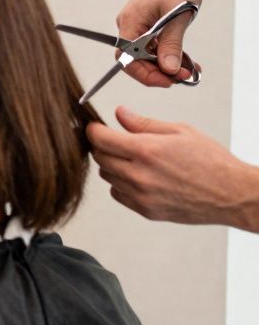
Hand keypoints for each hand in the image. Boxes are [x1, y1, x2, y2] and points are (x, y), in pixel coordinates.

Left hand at [87, 107, 258, 229]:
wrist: (231, 194)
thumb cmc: (211, 161)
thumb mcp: (180, 131)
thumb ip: (144, 124)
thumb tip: (119, 114)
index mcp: (146, 151)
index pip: (101, 139)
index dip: (93, 130)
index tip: (94, 127)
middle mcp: (139, 175)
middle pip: (99, 158)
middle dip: (102, 146)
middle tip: (114, 140)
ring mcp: (140, 195)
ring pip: (106, 176)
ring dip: (112, 165)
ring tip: (133, 158)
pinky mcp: (145, 210)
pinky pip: (118, 194)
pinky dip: (121, 184)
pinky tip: (139, 176)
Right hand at [115, 0, 204, 86]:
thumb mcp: (178, 16)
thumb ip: (171, 45)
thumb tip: (168, 70)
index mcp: (129, 22)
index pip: (127, 58)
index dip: (145, 74)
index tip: (169, 81)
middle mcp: (130, 26)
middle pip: (136, 60)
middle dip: (160, 72)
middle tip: (184, 77)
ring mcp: (139, 26)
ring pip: (148, 55)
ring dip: (168, 65)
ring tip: (190, 70)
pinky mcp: (150, 25)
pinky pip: (156, 47)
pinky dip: (171, 55)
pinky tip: (187, 61)